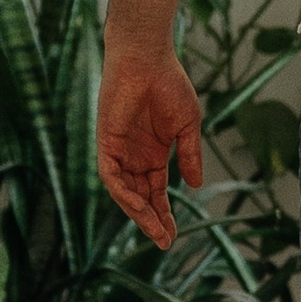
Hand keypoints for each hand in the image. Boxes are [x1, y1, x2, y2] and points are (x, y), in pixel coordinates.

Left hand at [97, 46, 201, 244]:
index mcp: (153, 154)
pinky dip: (123, 193)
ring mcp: (119, 151)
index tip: (173, 235)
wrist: (147, 59)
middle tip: (164, 242)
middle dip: (151, 220)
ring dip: (138, 212)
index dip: (164, 214)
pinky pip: (110, 176)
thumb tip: (194, 186)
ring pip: (124, 192)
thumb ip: (189, 156)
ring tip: (155, 230)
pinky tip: (138, 206)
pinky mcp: (106, 143)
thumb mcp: (187, 126)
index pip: (156, 192)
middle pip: (140, 198)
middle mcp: (134, 157)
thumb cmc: (169, 85)